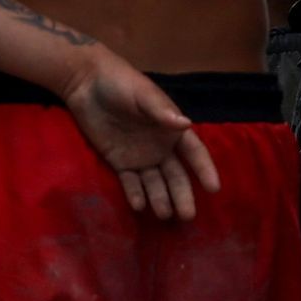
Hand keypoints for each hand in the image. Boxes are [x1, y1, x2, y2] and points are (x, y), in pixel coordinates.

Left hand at [64, 56, 218, 221]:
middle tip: (187, 216)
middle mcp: (161, 147)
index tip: (213, 188)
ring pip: (155, 183)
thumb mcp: (142, 94)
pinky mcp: (118, 161)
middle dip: (182, 195)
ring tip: (164, 216)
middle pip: (176, 175)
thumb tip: (186, 124)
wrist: (86, 83)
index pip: (194, 154)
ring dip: (160, 199)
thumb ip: (161, 111)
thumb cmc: (121, 83)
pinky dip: (135, 194)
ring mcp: (140, 156)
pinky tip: (139, 206)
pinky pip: (130, 182)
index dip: (204, 170)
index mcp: (172, 130)